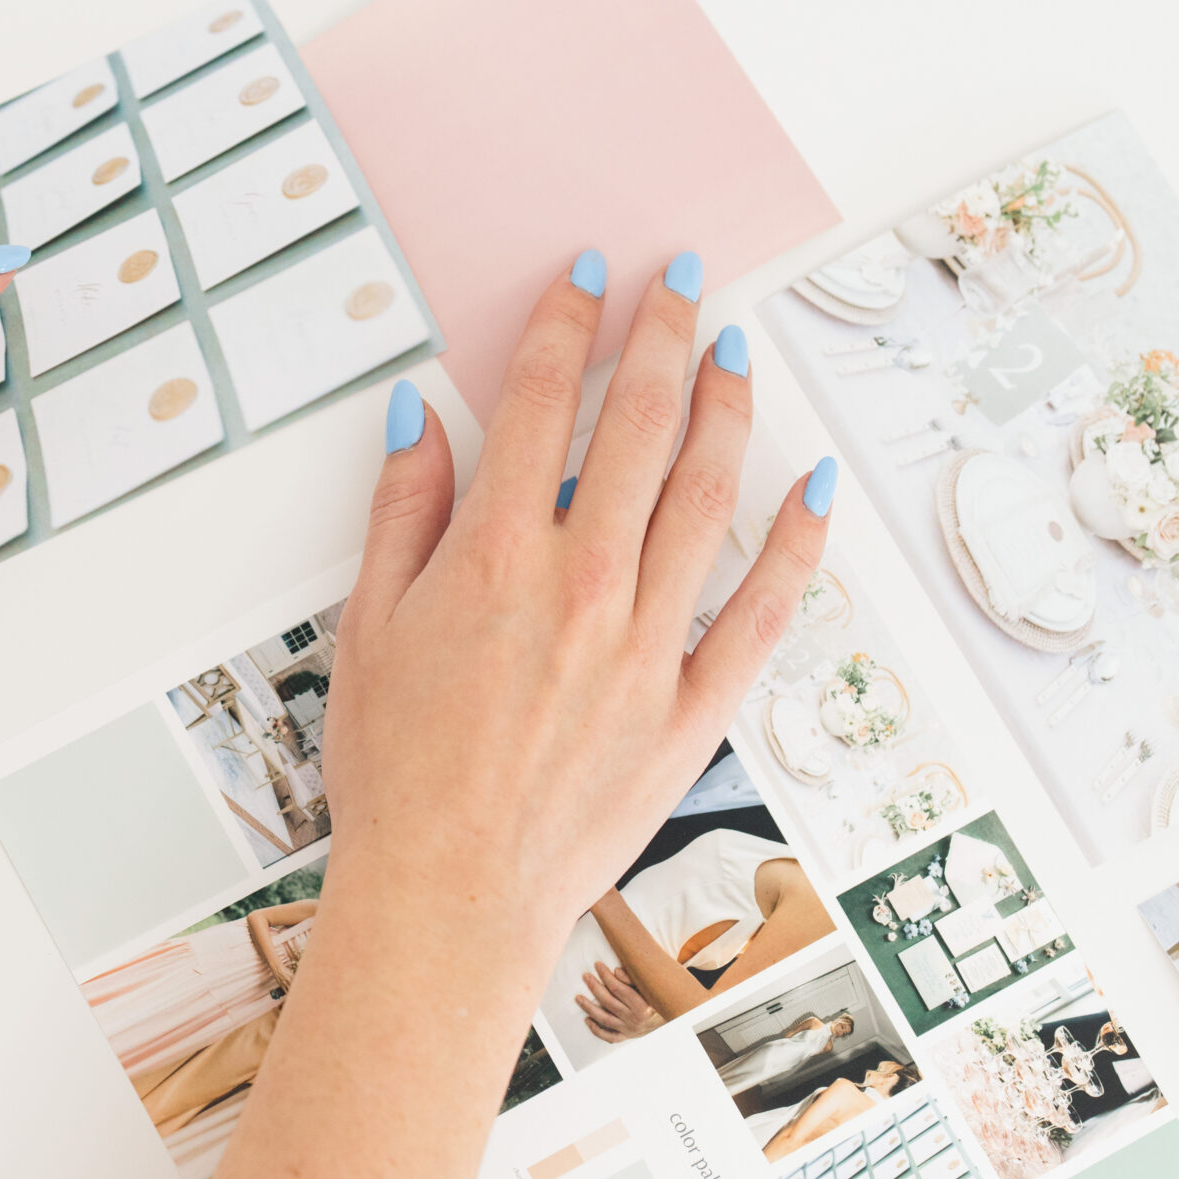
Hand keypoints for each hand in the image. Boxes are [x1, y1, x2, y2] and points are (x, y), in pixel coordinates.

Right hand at [319, 251, 832, 968]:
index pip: (538, 404)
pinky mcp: (689, 708)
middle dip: (659, 338)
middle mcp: (580, 586)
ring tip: (733, 353)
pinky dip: (794, 547)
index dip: (565, 327)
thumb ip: (401, 512)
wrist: (447, 895)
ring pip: (705, 497)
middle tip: (678, 283)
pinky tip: (811, 494)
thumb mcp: (368, 628)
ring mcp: (645, 645)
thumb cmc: (399, 776)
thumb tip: (419, 420)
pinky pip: (759, 611)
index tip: (586, 284)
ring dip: (724, 411)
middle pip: (635, 427)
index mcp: (493, 557)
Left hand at [576, 961, 664, 1042]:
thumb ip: (633, 978)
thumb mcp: (650, 985)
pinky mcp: (626, 1036)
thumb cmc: (658, 998)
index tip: (597, 965)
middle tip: (585, 976)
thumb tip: (615, 971)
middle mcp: (635, 1019)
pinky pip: (609, 1036)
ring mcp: (629, 1030)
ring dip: (589, 1008)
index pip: (618, 988)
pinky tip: (587, 1019)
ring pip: (605, 1019)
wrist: (671, 1018)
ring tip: (578, 997)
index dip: (605, 975)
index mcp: (642, 1005)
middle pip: (608, 1002)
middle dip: (595, 987)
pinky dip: (596, 1030)